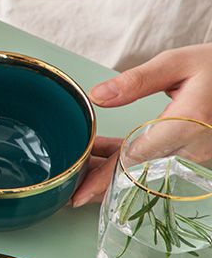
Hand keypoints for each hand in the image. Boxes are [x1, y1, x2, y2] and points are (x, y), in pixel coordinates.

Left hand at [73, 44, 211, 205]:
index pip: (134, 160)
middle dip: (99, 182)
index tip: (79, 194)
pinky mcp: (186, 155)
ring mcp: (189, 156)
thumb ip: (137, 81)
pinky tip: (100, 154)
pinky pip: (150, 162)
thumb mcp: (178, 63)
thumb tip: (98, 96)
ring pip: (139, 170)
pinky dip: (124, 160)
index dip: (103, 178)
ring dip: (108, 171)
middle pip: (133, 173)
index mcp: (185, 126)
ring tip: (78, 173)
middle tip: (69, 190)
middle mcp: (188, 149)